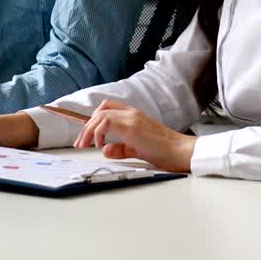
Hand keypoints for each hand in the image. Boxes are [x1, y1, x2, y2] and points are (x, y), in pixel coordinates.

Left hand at [75, 100, 196, 173]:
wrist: (180, 151)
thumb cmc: (164, 151)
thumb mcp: (136, 149)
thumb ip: (120, 149)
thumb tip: (105, 150)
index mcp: (133, 115)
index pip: (107, 108)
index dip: (93, 119)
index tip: (85, 134)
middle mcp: (131, 113)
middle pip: (100, 111)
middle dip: (86, 127)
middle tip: (80, 143)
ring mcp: (131, 117)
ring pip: (100, 115)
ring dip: (88, 130)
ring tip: (84, 145)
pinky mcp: (132, 126)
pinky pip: (106, 122)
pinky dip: (98, 132)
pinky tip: (99, 144)